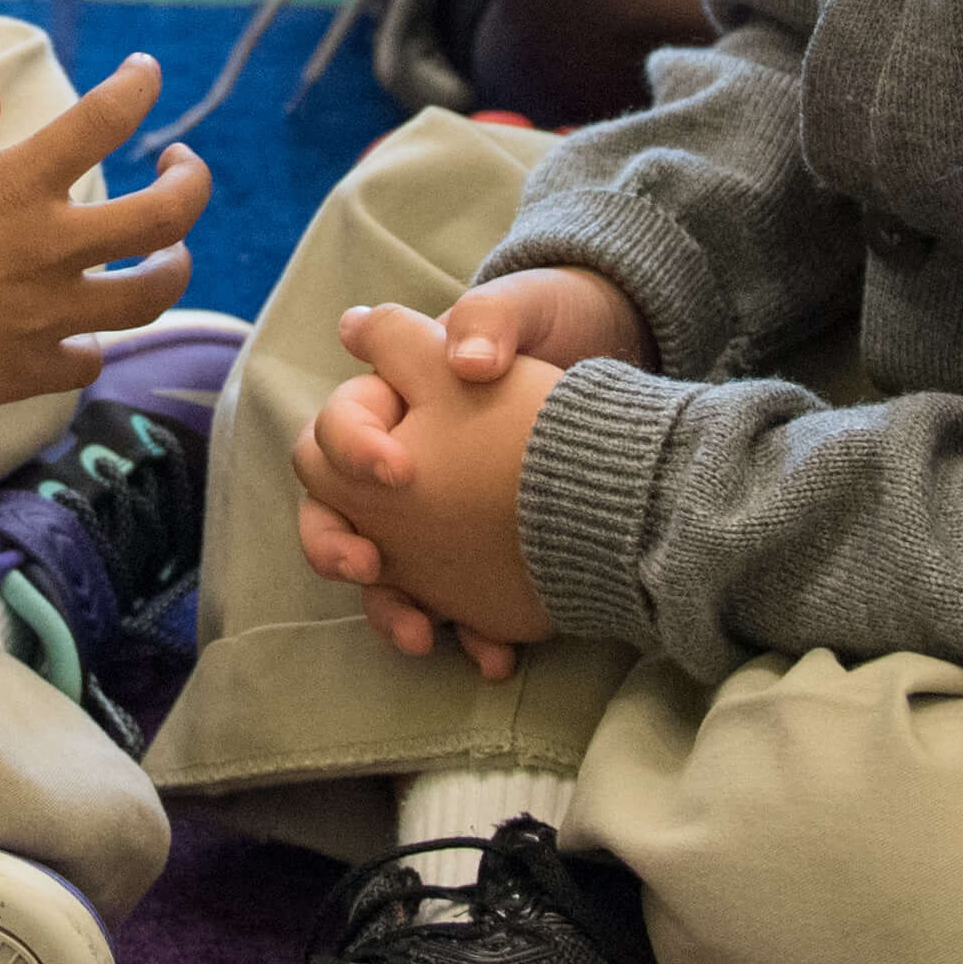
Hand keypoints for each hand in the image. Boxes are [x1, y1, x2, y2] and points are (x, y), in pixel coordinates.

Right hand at [0, 53, 209, 431]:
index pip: (105, 118)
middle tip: (180, 166)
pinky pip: (88, 359)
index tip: (145, 74)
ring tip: (167, 255)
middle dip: (192, 182)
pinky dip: (89, 343)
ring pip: (151, 295)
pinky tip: (78, 331)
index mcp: (19, 187)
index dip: (137, 86)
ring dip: (173, 268)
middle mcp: (50, 250)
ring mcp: (48, 316)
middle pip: (167, 216)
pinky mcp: (29, 371)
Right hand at [284, 294, 583, 673]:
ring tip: (421, 634)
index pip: (342, 424)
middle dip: (337, 545)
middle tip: (369, 565)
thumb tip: (464, 357)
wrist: (625, 386)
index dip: (353, 447)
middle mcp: (403, 461)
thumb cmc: (559, 329)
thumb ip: (489, 319)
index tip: (398, 470)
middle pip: (336, 511)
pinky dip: (469, 634)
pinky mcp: (480, 559)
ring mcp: (437, 518)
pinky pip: (456, 606)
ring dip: (392, 608)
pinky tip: (495, 655)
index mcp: (396, 397)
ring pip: (386, 574)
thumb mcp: (528, 308)